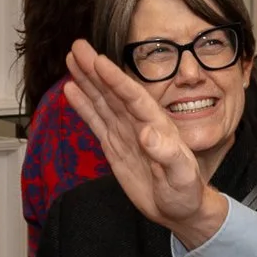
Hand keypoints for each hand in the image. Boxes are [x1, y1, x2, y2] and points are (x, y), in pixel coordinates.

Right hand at [64, 40, 224, 245]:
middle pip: (114, 91)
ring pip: (102, 101)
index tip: (99, 61)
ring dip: (87, 80)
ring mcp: (125, 133)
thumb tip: (148, 133)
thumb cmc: (186, 192)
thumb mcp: (182, 176)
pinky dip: (83, 105)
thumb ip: (168, 155)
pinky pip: (96, 121)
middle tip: (77, 46)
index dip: (115, 78)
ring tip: (70, 58)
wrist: (181, 209)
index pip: (133, 96)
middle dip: (95, 69)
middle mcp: (139, 123)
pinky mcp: (115, 145)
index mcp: (157, 125)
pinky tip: (71, 89)